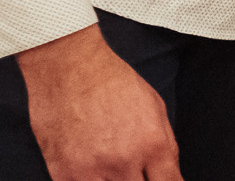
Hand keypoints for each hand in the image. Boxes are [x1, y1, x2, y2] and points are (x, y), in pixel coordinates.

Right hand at [17, 24, 181, 180]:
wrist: (69, 65)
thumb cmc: (112, 80)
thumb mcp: (154, 105)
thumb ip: (166, 145)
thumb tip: (170, 173)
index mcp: (152, 144)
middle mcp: (125, 162)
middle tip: (131, 171)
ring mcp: (92, 171)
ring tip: (110, 166)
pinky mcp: (64, 175)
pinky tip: (88, 169)